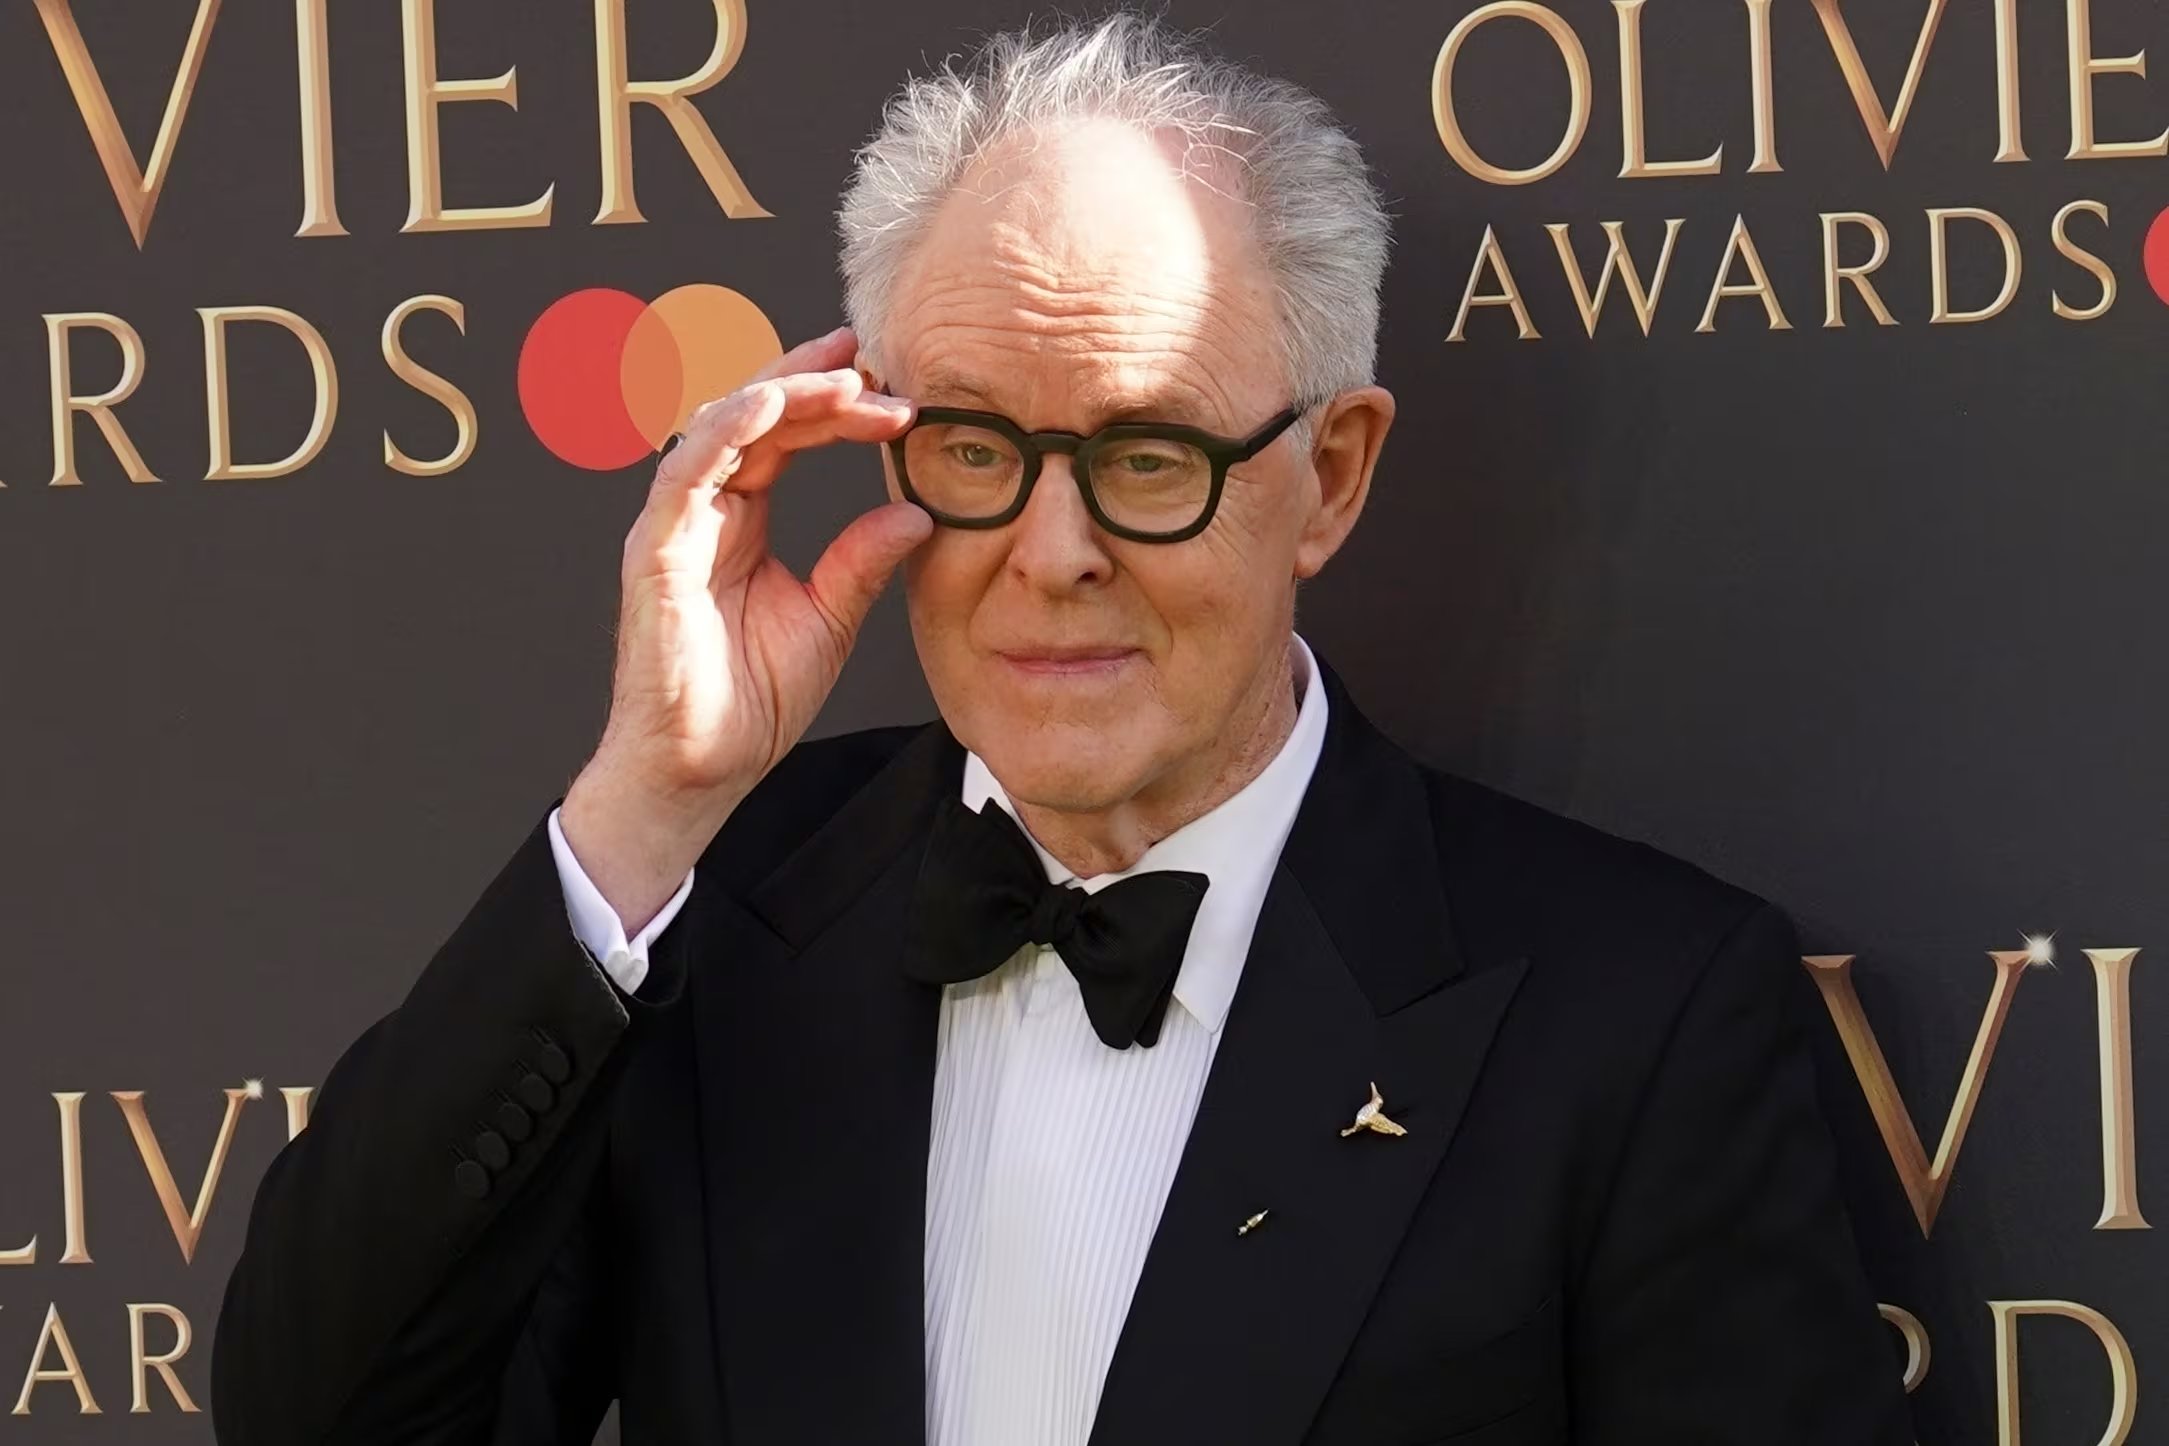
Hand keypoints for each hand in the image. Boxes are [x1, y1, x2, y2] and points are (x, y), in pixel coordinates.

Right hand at [559, 327, 929, 931]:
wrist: (703, 767)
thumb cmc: (750, 702)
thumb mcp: (830, 618)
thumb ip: (864, 560)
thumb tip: (918, 514)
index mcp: (743, 519)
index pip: (788, 439)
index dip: (837, 410)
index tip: (897, 398)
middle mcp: (705, 508)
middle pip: (757, 417)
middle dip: (813, 380)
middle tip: (873, 358)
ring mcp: (676, 524)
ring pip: (722, 427)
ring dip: (781, 392)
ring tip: (841, 375)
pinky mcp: (655, 549)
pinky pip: (686, 470)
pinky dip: (726, 429)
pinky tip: (772, 404)